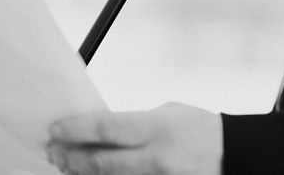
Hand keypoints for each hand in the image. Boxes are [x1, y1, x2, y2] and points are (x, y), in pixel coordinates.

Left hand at [46, 102, 221, 174]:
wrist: (232, 156)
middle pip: (101, 162)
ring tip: (65, 164)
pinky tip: (92, 174)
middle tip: (51, 150)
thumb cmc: (200, 129)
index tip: (55, 128)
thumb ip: (138, 124)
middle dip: (71, 157)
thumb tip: (105, 131)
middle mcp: (155, 158)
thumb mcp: (169, 114)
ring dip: (83, 172)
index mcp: (158, 128)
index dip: (76, 129)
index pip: (107, 129)